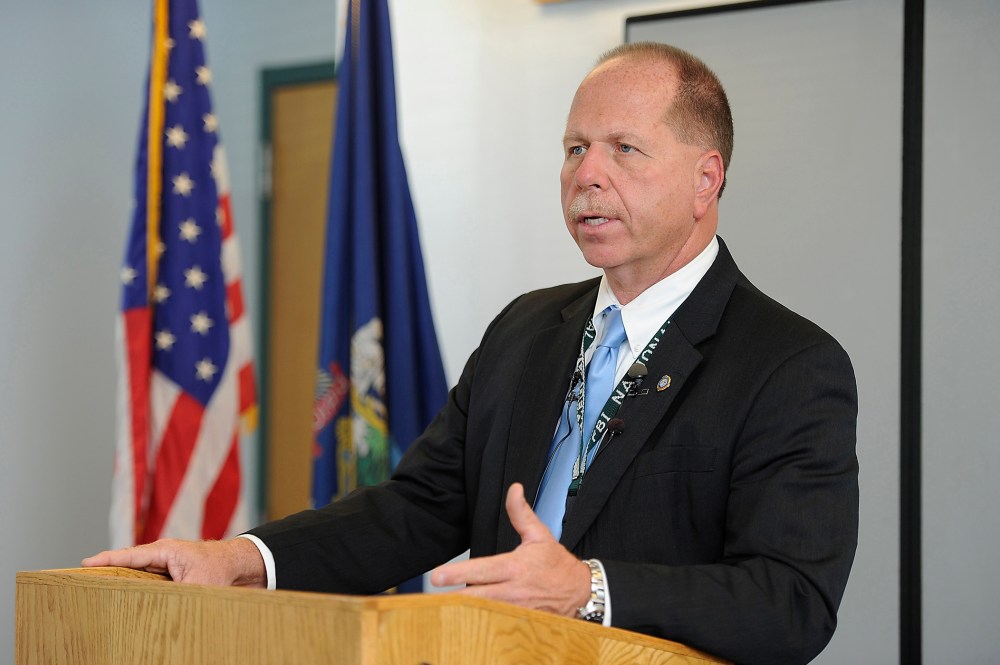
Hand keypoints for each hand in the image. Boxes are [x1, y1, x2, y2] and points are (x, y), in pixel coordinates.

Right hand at [82, 538, 265, 587]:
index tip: (85, 563)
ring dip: (124, 583)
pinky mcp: (172, 576)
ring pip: (138, 576)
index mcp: (165, 551)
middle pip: (129, 565)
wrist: (241, 565)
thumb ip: (174, 597)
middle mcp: (163, 556)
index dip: (107, 560)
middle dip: (108, 572)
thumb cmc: (220, 569)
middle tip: (82, 580)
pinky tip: (128, 602)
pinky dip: (139, 590)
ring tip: (98, 592)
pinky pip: (149, 583)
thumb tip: (158, 612)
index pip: (130, 556)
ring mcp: (167, 565)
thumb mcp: (196, 586)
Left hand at [430, 483, 589, 617]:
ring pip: (482, 612)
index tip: (437, 575)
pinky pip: (493, 622)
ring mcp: (514, 609)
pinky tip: (462, 619)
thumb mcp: (539, 534)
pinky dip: (478, 620)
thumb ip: (521, 514)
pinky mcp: (517, 621)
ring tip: (439, 607)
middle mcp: (512, 590)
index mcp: (515, 567)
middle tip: (429, 596)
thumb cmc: (557, 564)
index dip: (458, 573)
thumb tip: (514, 490)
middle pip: (475, 596)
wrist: (580, 592)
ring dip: (461, 610)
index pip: (482, 570)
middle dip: (452, 596)